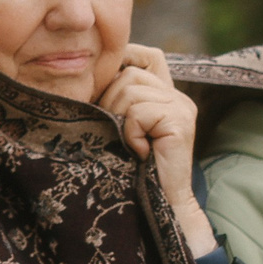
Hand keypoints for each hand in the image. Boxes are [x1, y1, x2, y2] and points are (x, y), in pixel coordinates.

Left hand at [97, 43, 241, 263]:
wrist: (159, 208)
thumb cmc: (130, 173)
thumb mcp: (119, 130)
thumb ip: (113, 103)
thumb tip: (80, 76)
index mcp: (165, 94)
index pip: (147, 54)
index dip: (123, 59)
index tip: (104, 87)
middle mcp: (177, 95)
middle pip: (128, 73)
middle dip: (110, 101)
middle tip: (118, 133)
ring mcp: (181, 107)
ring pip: (130, 88)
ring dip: (119, 118)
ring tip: (130, 144)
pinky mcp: (180, 121)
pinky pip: (138, 109)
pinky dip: (130, 131)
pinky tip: (139, 151)